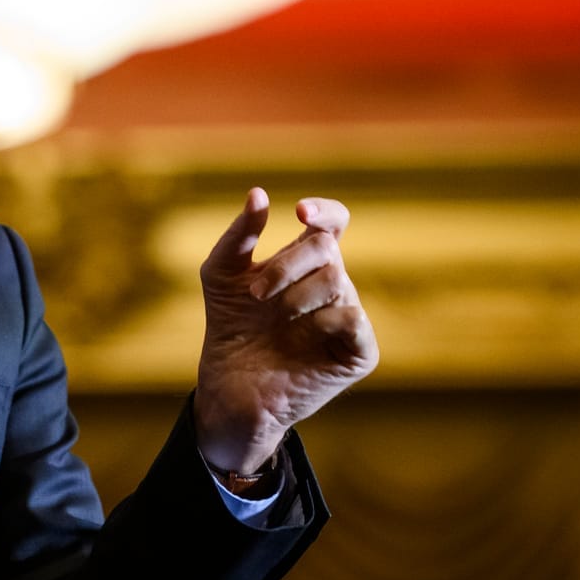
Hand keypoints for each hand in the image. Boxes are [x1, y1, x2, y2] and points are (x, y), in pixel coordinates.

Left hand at [195, 189, 377, 473]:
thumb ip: (239, 235)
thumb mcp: (220, 275)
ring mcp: (349, 317)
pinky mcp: (359, 351)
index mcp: (307, 262)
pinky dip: (324, 321)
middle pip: (327, 248)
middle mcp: (333, 284)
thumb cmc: (229, 327)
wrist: (229, 386)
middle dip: (287, 264)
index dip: (325, 211)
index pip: (332, 223)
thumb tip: (259, 193)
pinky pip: (353, 319)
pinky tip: (302, 335)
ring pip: (337, 281)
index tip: (300, 212)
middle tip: (255, 293)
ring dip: (296, 297)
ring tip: (275, 320)